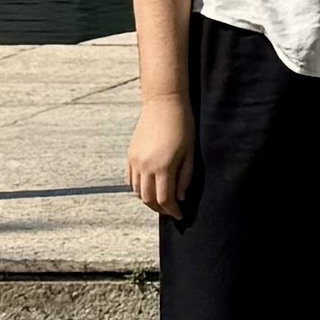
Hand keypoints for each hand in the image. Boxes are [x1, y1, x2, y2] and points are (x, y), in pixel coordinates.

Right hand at [126, 92, 193, 219]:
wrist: (163, 104)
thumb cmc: (183, 126)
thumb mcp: (189, 152)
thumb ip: (185, 177)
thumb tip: (181, 197)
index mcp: (163, 167)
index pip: (165, 199)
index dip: (172, 210)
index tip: (180, 215)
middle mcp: (145, 166)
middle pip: (148, 199)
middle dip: (160, 209)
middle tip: (171, 212)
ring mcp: (135, 161)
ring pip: (137, 191)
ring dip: (148, 201)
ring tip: (161, 203)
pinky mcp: (130, 156)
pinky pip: (130, 180)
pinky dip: (138, 189)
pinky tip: (149, 189)